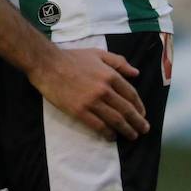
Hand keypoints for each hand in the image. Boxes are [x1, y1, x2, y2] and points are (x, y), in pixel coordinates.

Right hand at [31, 47, 148, 140]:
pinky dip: (108, 133)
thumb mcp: (97, 53)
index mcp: (110, 75)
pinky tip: (112, 136)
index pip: (131, 95)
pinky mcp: (79, 111)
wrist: (46, 63)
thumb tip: (136, 73)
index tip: (142, 114)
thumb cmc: (71, 57)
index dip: (139, 106)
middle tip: (143, 129)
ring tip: (132, 135)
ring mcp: (92, 102)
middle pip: (127, 110)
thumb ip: (118, 62)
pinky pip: (99, 126)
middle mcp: (104, 90)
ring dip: (127, 130)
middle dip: (138, 122)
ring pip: (116, 120)